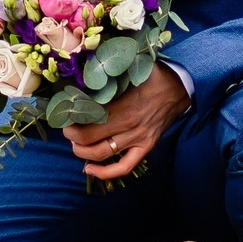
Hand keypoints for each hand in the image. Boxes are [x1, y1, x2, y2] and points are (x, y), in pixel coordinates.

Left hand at [63, 67, 188, 181]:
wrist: (180, 87)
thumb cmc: (152, 75)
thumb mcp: (130, 68)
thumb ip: (109, 72)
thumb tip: (83, 69)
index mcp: (122, 105)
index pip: (86, 118)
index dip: (69, 118)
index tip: (62, 113)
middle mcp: (128, 125)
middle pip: (88, 139)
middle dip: (71, 135)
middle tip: (67, 127)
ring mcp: (138, 139)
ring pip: (101, 154)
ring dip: (82, 151)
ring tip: (75, 143)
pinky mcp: (146, 147)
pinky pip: (124, 167)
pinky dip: (105, 173)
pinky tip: (90, 170)